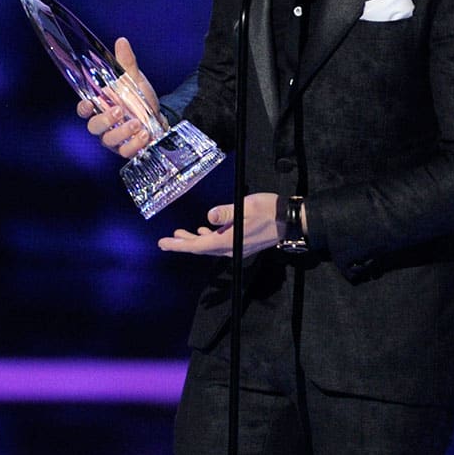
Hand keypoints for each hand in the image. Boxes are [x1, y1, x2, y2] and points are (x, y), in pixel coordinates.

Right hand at [76, 37, 162, 158]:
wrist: (159, 117)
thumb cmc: (140, 99)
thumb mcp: (135, 79)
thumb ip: (126, 63)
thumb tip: (121, 41)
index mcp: (101, 106)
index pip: (83, 109)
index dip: (83, 108)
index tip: (89, 104)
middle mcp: (104, 124)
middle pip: (93, 127)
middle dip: (105, 120)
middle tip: (119, 111)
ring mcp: (115, 139)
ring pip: (108, 140)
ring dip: (122, 133)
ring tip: (137, 123)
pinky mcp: (127, 149)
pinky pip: (125, 152)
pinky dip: (134, 145)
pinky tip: (144, 136)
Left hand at [158, 193, 283, 257]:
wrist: (290, 221)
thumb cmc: (269, 211)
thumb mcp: (246, 206)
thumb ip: (226, 212)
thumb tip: (209, 216)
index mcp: (228, 240)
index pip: (198, 246)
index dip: (179, 245)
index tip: (163, 243)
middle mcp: (230, 248)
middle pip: (201, 248)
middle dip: (183, 243)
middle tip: (166, 240)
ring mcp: (236, 247)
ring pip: (209, 246)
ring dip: (195, 240)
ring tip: (181, 234)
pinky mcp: (241, 243)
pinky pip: (219, 243)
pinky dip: (208, 238)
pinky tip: (204, 230)